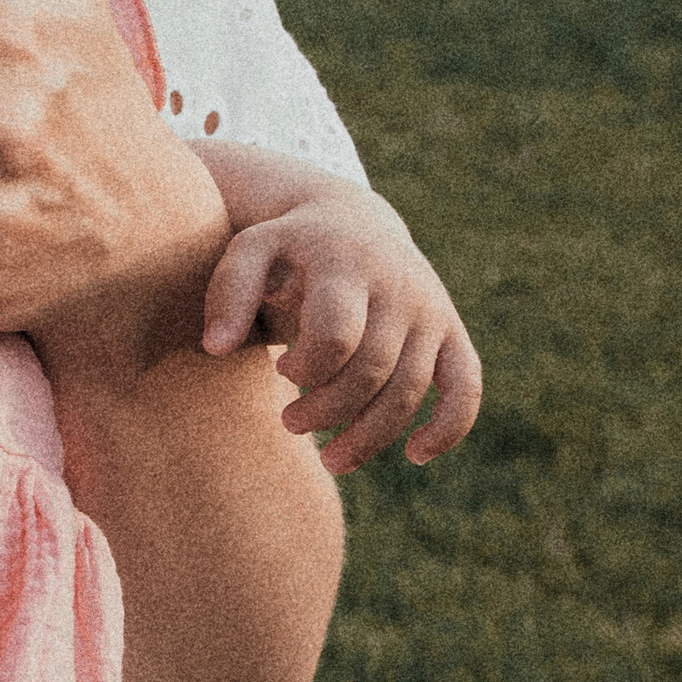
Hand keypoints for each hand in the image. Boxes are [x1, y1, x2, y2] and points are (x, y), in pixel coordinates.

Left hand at [202, 183, 483, 469]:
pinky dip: (450, 426)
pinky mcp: (451, 332)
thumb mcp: (251, 250)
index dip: (306, 368)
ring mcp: (430, 311)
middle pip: (370, 372)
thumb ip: (228, 293)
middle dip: (326, 411)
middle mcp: (398, 288)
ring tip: (330, 460)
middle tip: (289, 421)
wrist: (353, 222)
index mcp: (348, 265)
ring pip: (409, 391)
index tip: (282, 369)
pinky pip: (465, 386)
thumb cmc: (290, 248)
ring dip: (370, 437)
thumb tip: (216, 347)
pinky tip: (416, 455)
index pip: (335, 335)